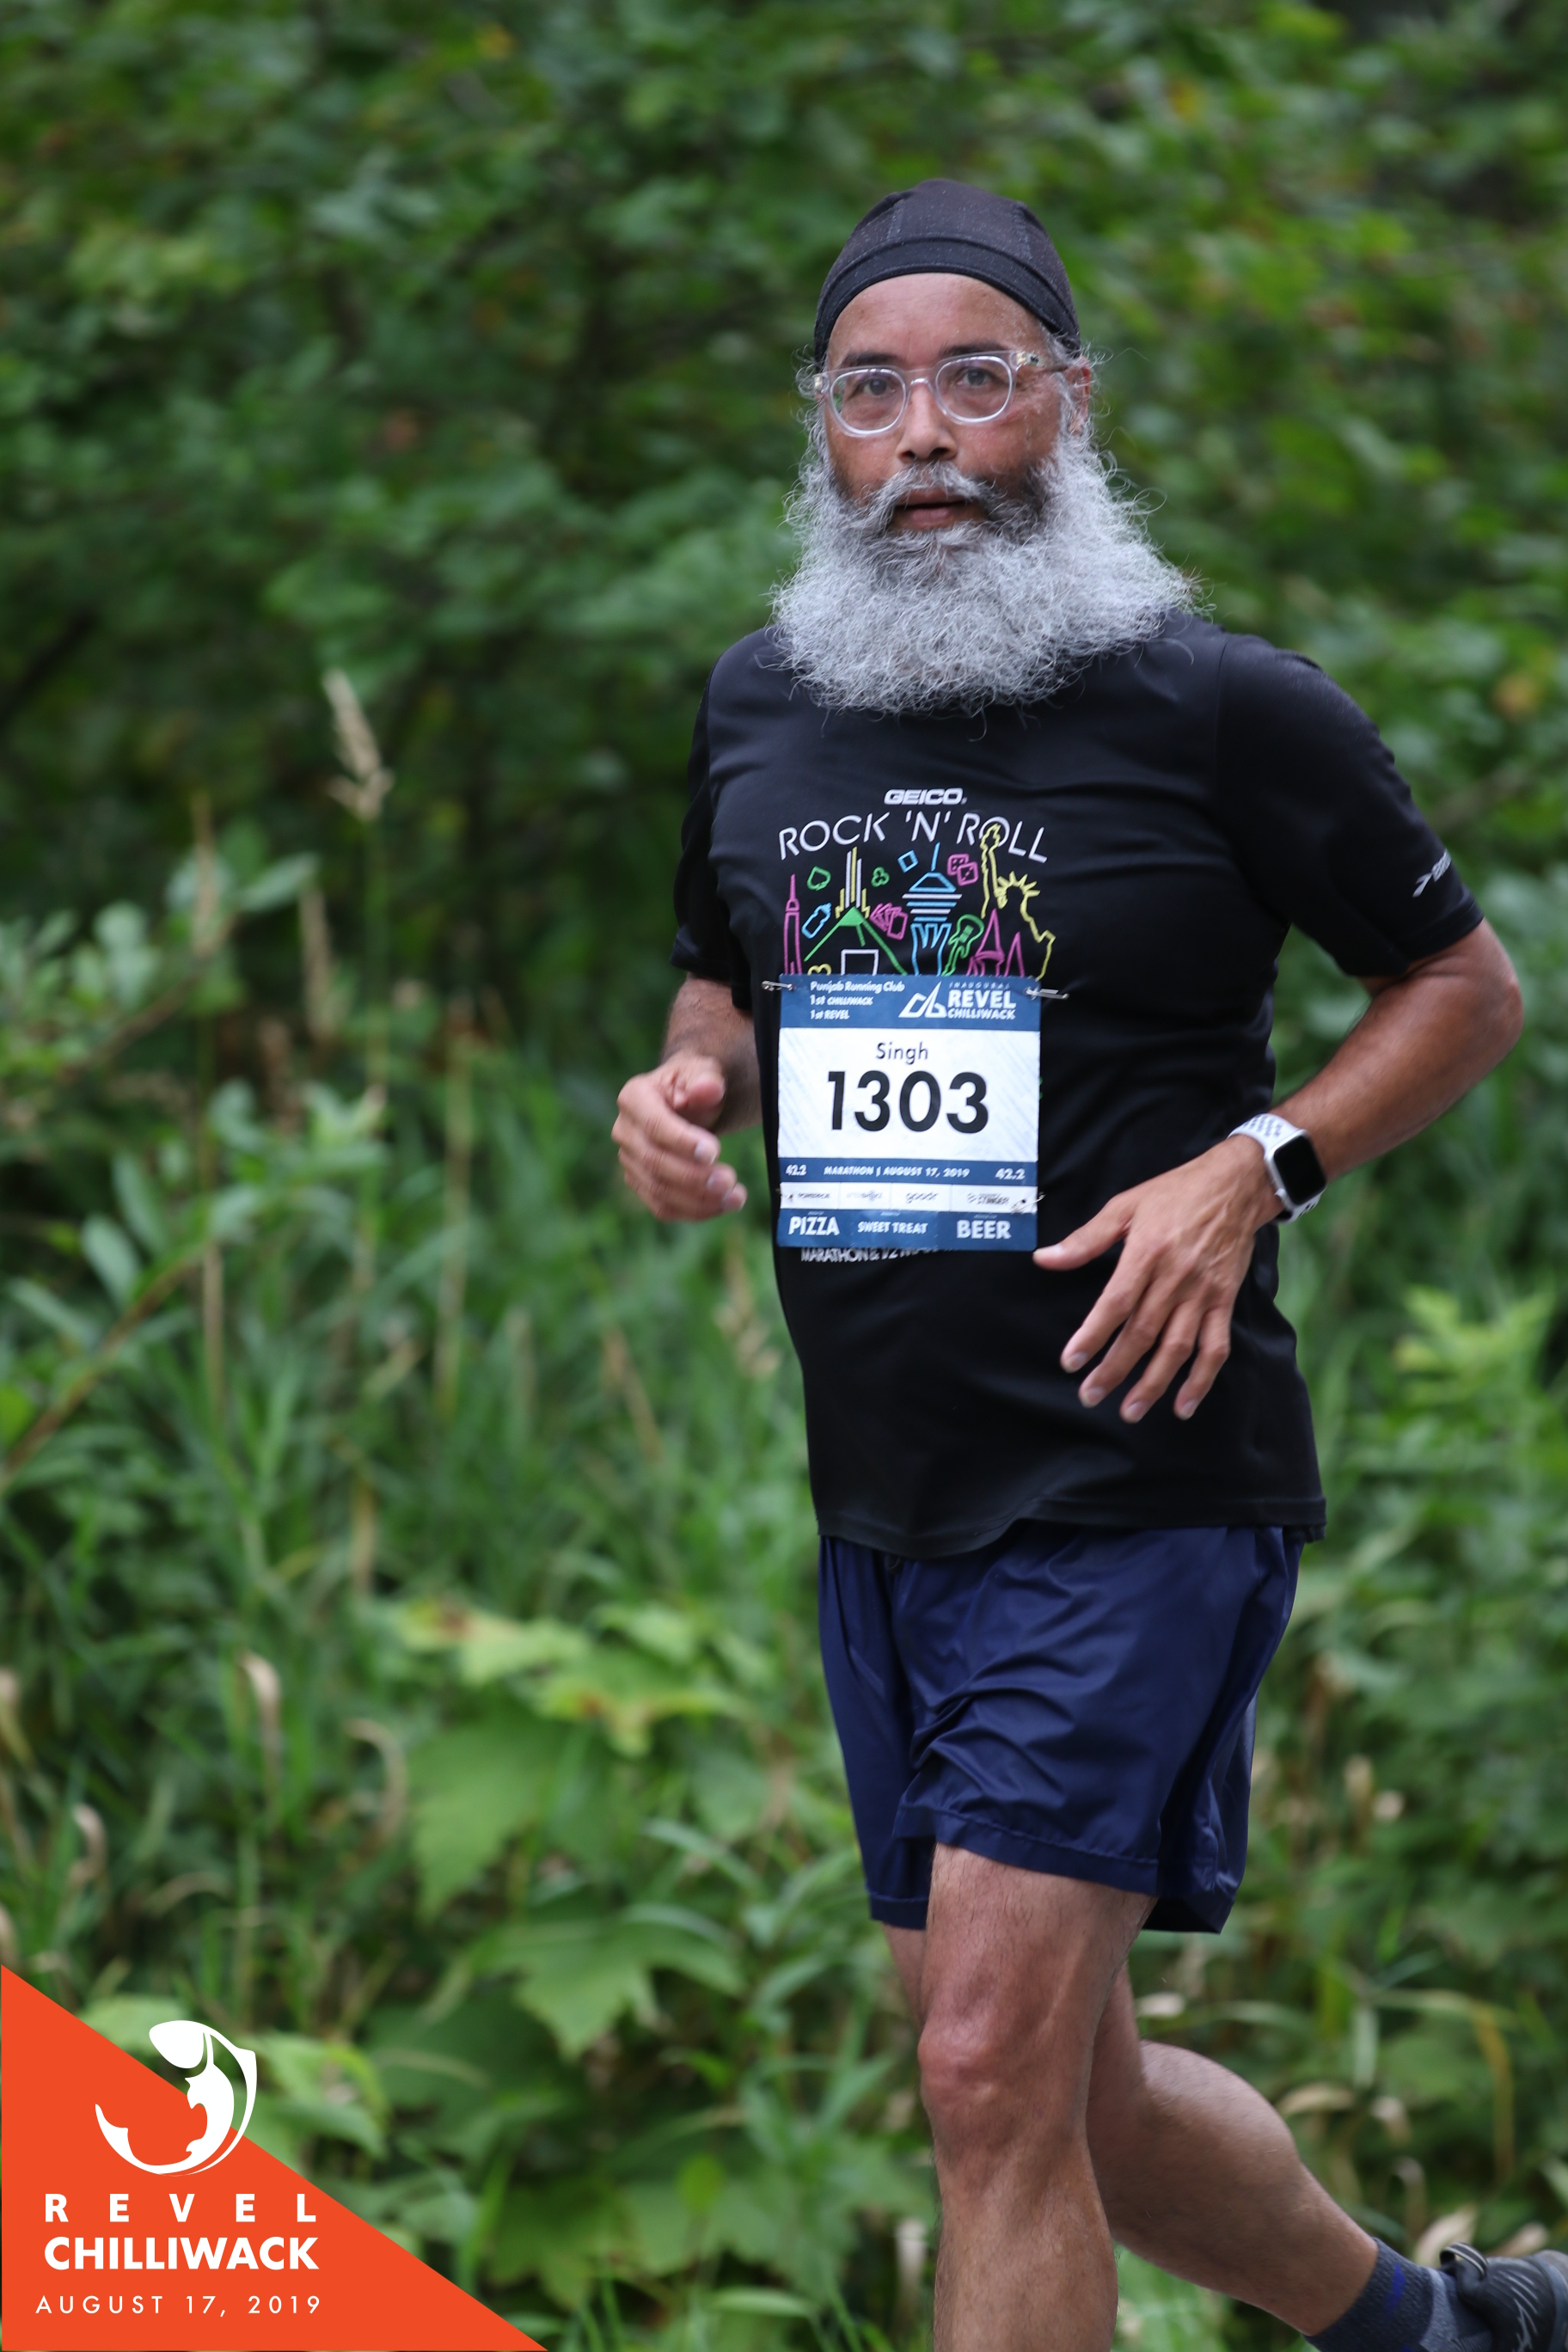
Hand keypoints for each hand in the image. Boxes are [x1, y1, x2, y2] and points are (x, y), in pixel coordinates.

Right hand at [613, 1053, 748, 1221]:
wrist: (686, 1101)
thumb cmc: (694, 1084)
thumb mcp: (703, 1071)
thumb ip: (706, 1079)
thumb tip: (708, 1089)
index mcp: (634, 1098)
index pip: (654, 1124)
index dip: (682, 1141)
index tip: (715, 1152)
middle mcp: (624, 1131)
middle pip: (654, 1161)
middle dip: (693, 1176)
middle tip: (730, 1181)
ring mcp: (629, 1160)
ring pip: (658, 1189)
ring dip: (698, 1199)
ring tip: (736, 1197)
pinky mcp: (641, 1183)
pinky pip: (663, 1206)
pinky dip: (694, 1211)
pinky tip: (723, 1205)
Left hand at [1033, 1137, 1279, 1421]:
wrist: (1235, 1186)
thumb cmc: (1175, 1193)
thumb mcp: (1125, 1205)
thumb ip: (1086, 1238)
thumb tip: (1044, 1259)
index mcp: (1147, 1252)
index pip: (1116, 1303)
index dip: (1093, 1335)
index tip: (1071, 1362)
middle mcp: (1176, 1277)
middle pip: (1142, 1333)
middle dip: (1115, 1369)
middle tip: (1090, 1396)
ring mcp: (1203, 1293)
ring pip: (1177, 1348)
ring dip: (1154, 1383)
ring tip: (1131, 1411)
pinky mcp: (1224, 1302)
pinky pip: (1215, 1348)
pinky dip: (1201, 1380)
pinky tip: (1184, 1405)